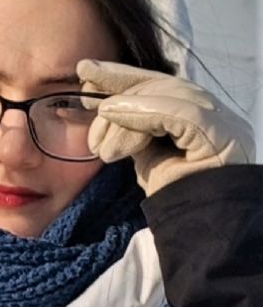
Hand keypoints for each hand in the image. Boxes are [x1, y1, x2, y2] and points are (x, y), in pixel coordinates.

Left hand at [77, 60, 254, 195]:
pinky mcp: (222, 135)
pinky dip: (143, 113)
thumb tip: (109, 109)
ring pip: (168, 96)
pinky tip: (113, 119)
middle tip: (84, 89)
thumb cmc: (175, 203)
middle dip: (118, 84)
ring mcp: (223, 125)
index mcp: (199, 121)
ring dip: (124, 110)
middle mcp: (215, 117)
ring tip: (99, 133)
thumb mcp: (148, 160)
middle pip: (163, 86)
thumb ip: (137, 133)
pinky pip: (179, 114)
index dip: (122, 76)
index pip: (159, 88)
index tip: (86, 73)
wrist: (200, 234)